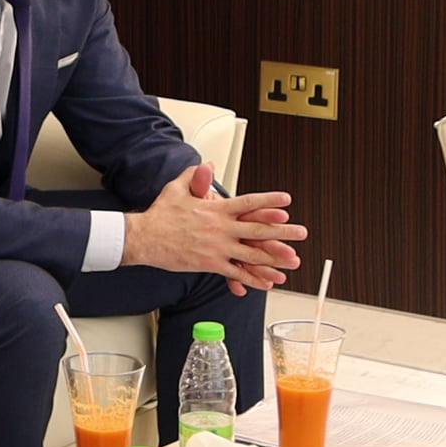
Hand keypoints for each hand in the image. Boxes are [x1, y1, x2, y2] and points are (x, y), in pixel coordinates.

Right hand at [126, 165, 304, 292]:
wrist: (144, 237)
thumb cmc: (159, 214)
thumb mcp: (176, 189)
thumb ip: (194, 176)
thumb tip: (207, 164)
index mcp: (216, 210)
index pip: (248, 203)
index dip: (268, 201)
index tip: (286, 200)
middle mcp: (221, 228)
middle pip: (258, 230)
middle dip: (283, 232)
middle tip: (301, 232)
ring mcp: (217, 247)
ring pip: (252, 253)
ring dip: (275, 257)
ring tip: (292, 260)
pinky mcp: (210, 264)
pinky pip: (236, 273)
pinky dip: (253, 278)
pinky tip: (267, 282)